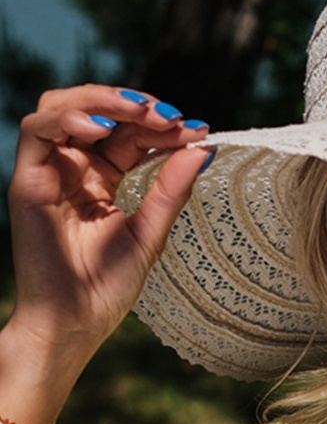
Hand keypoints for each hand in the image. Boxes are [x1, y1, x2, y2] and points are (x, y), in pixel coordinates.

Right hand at [6, 84, 211, 358]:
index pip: (130, 134)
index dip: (160, 126)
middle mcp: (74, 169)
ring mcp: (49, 173)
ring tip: (140, 112)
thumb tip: (201, 149)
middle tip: (171, 117)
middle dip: (136, 106)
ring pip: (62, 108)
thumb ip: (171, 191)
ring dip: (102, 100)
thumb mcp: (150, 233)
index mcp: (102, 178)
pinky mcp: (28, 182)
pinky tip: (102, 128)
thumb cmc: (108, 288)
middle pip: (97, 111)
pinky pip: (36, 131)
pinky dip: (67, 118)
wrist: (74, 323)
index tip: (196, 129)